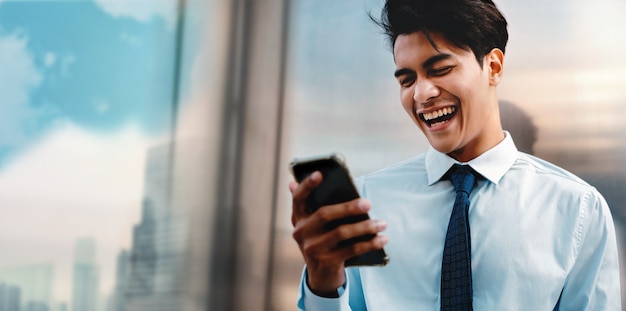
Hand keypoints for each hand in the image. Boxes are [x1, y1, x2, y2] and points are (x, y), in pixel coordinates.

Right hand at [289, 171, 387, 295]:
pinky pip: (352, 249)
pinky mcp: (326, 262)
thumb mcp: (314, 224)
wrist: (321, 274)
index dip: (307, 185)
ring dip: (365, 227)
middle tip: (368, 203)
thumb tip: (294, 181)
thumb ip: (312, 205)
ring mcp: (312, 248)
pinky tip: (382, 239)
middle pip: (324, 214)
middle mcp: (301, 232)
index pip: (298, 198)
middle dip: (348, 208)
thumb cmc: (322, 240)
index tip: (320, 173)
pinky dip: (370, 243)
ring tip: (382, 223)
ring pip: (341, 232)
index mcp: (298, 218)